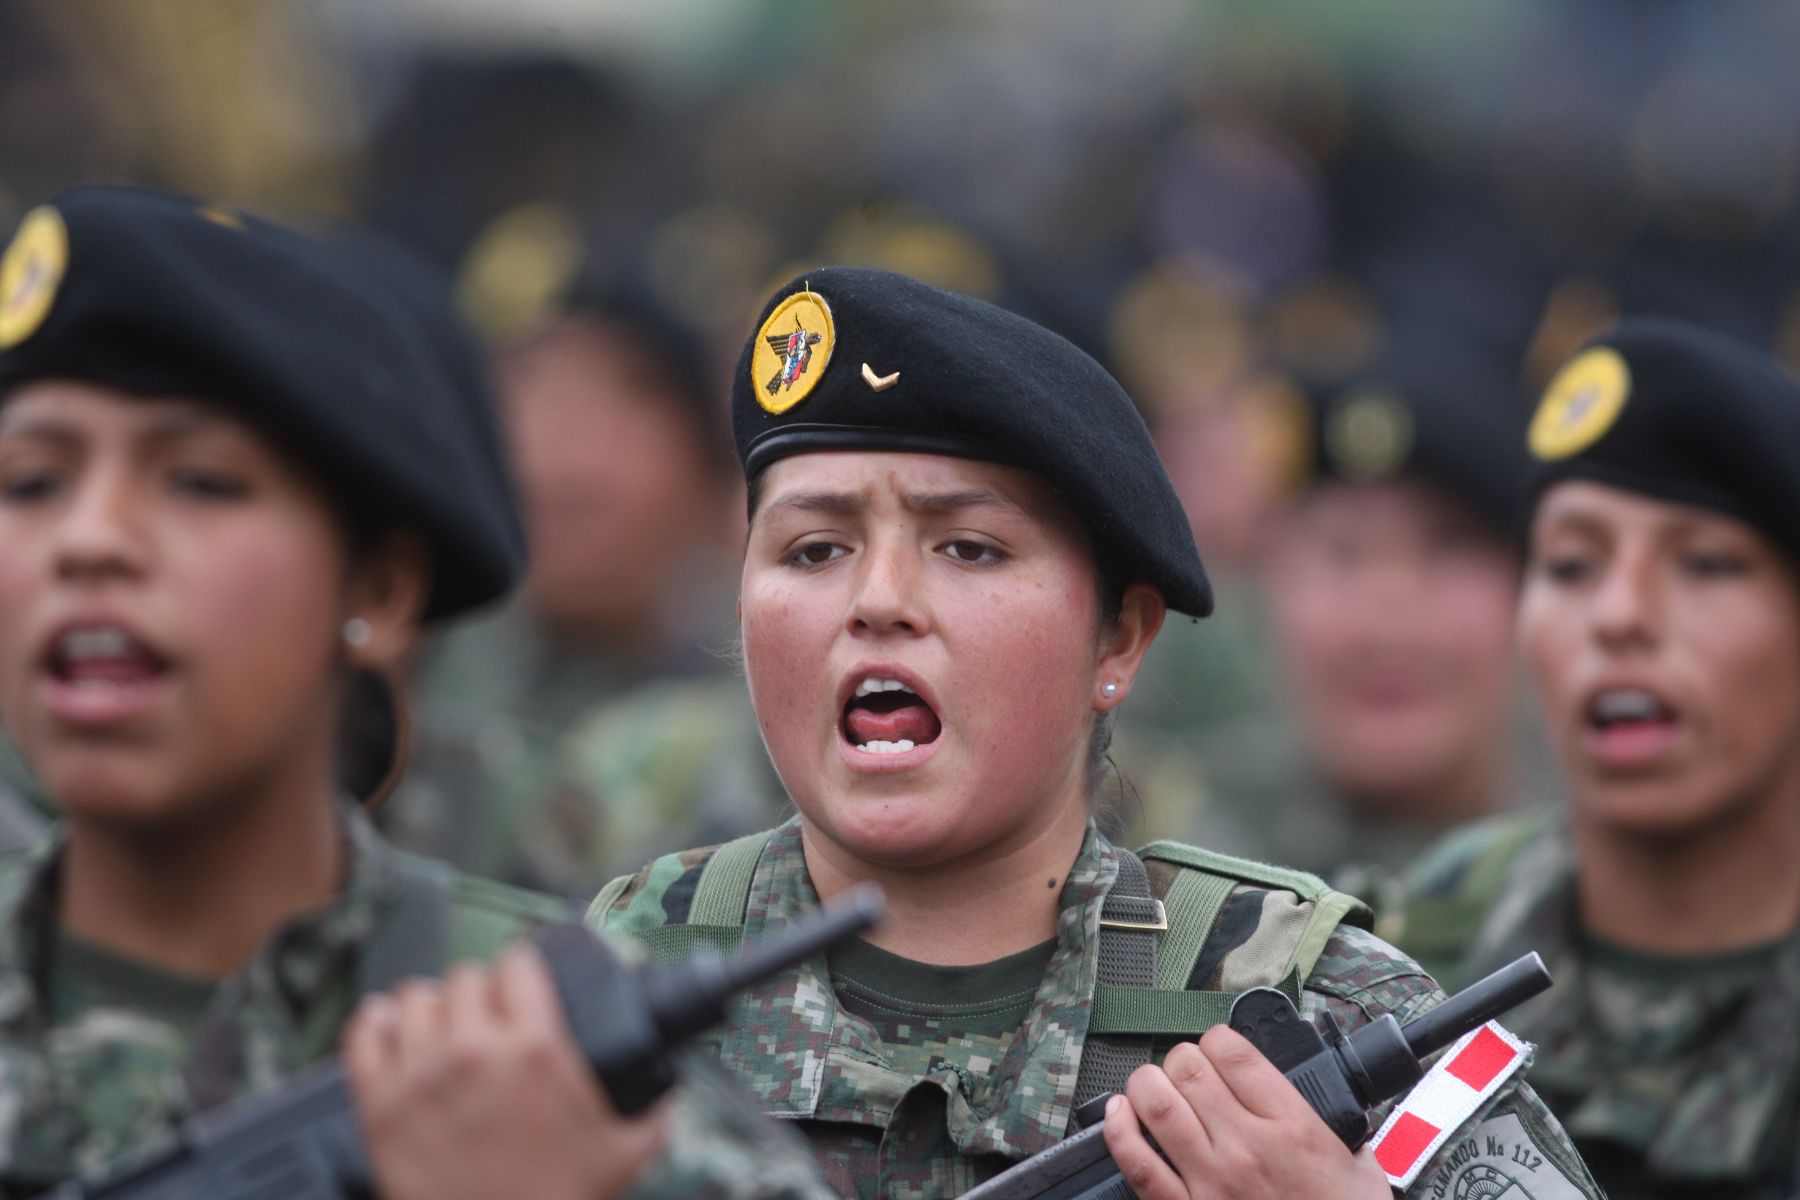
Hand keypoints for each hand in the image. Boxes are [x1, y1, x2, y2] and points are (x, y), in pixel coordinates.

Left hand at [344, 943, 668, 1199]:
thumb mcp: (626, 1151)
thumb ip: (655, 1108)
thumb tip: (667, 1087)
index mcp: (537, 1048)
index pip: (519, 964)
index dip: (522, 971)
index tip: (522, 982)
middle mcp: (475, 1050)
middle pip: (467, 978)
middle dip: (480, 993)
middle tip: (486, 1016)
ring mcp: (421, 1076)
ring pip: (416, 998)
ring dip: (431, 1006)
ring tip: (439, 1024)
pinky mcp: (379, 1106)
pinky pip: (364, 1035)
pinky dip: (374, 1024)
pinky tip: (387, 1027)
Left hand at [1101, 1026, 1390, 1199]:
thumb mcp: (1359, 1168)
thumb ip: (1333, 1126)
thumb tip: (1313, 1099)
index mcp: (1292, 1130)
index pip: (1234, 1053)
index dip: (1217, 1040)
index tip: (1218, 1050)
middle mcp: (1246, 1149)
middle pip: (1189, 1070)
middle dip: (1181, 1059)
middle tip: (1186, 1070)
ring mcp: (1210, 1182)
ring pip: (1157, 1105)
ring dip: (1147, 1084)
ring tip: (1152, 1085)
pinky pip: (1136, 1164)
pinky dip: (1118, 1131)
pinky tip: (1118, 1114)